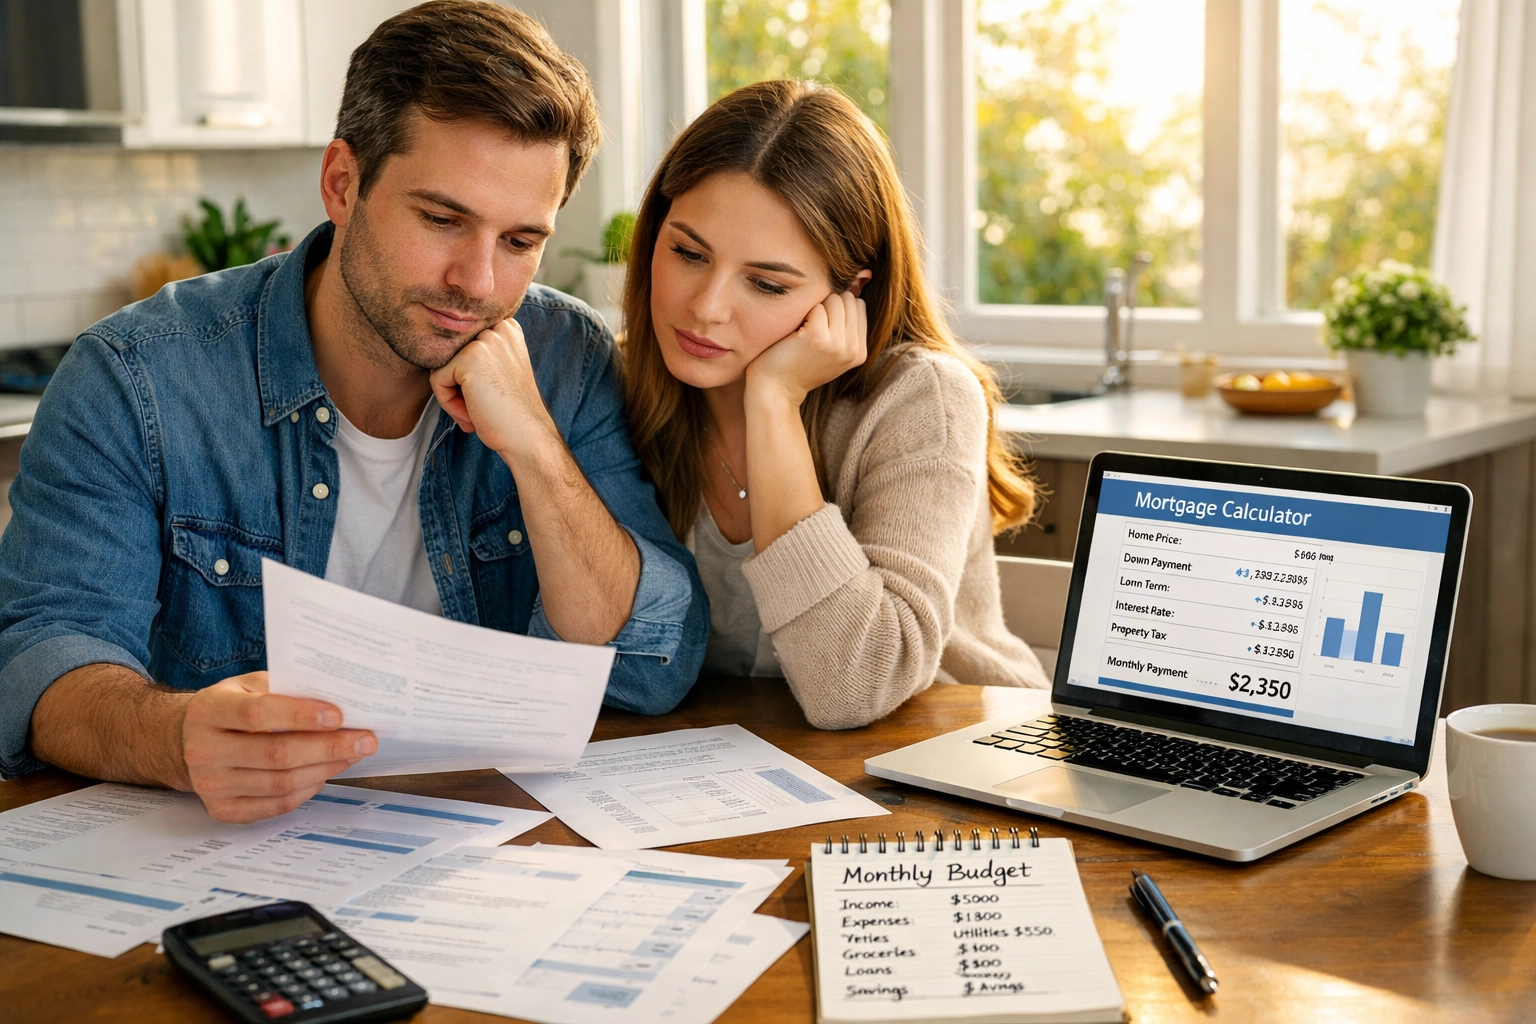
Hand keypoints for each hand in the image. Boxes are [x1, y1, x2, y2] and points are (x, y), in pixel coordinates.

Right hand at [180, 671, 376, 822]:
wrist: (189, 740)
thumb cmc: (232, 706)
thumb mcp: (249, 685)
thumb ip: (285, 689)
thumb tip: (339, 699)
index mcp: (207, 710)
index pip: (257, 713)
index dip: (300, 715)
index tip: (338, 716)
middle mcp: (202, 750)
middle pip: (275, 754)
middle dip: (328, 747)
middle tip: (366, 740)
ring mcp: (210, 785)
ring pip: (280, 783)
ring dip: (325, 769)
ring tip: (353, 755)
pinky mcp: (222, 810)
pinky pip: (276, 804)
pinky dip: (308, 789)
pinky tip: (325, 772)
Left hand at [429, 318, 557, 460]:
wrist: (528, 436)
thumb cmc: (512, 411)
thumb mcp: (501, 370)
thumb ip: (479, 354)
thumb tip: (437, 350)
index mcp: (507, 328)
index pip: (463, 346)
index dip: (469, 376)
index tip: (488, 395)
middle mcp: (498, 329)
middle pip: (452, 355)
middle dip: (460, 385)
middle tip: (482, 407)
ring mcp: (484, 341)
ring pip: (442, 367)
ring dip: (454, 395)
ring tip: (477, 411)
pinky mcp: (469, 359)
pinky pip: (437, 380)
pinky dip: (448, 403)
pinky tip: (472, 414)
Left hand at [744, 290, 867, 406]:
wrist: (775, 389)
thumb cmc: (798, 364)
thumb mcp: (831, 349)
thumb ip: (845, 325)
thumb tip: (854, 283)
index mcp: (860, 352)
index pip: (858, 306)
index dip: (837, 309)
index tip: (821, 327)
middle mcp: (853, 350)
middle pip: (848, 300)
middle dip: (828, 306)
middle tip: (810, 329)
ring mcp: (838, 344)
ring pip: (835, 299)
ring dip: (816, 308)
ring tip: (804, 331)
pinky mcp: (818, 337)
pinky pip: (816, 305)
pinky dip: (803, 313)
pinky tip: (795, 333)